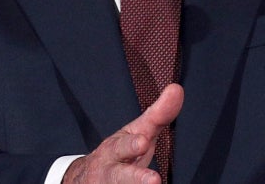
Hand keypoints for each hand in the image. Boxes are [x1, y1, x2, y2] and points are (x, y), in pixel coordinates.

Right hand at [63, 84, 183, 183]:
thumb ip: (158, 115)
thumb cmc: (121, 153)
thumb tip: (177, 89)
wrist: (87, 179)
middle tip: (153, 180)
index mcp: (116, 150)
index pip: (124, 146)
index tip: (143, 142)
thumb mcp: (137, 132)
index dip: (132, 145)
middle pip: (120, 177)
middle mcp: (110, 172)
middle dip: (135, 179)